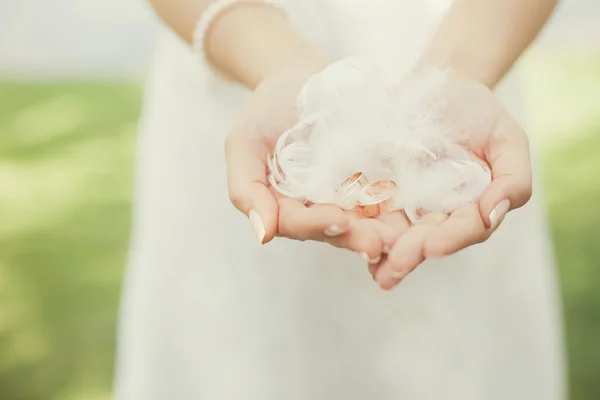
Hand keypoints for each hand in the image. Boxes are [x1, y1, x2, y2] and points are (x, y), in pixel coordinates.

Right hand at [225, 56, 394, 261]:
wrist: (300, 76)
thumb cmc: (266, 109)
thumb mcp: (244, 142)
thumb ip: (245, 187)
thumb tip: (262, 234)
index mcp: (284, 205)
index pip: (297, 223)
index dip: (317, 224)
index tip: (338, 219)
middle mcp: (316, 208)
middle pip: (335, 229)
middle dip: (356, 236)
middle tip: (379, 243)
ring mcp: (346, 196)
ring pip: (364, 220)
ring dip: (382, 231)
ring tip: (401, 237)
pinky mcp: (372, 180)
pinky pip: (386, 198)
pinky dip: (400, 208)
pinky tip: (416, 214)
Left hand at [372, 82, 531, 289]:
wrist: (437, 85)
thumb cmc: (478, 113)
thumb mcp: (507, 139)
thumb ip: (513, 178)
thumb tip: (493, 213)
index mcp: (471, 207)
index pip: (465, 229)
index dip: (450, 239)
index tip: (432, 246)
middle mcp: (438, 213)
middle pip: (426, 239)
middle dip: (411, 253)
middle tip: (395, 264)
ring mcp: (406, 204)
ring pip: (396, 233)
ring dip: (384, 251)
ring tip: (374, 267)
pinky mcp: (378, 190)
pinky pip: (368, 211)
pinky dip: (360, 226)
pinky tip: (350, 238)